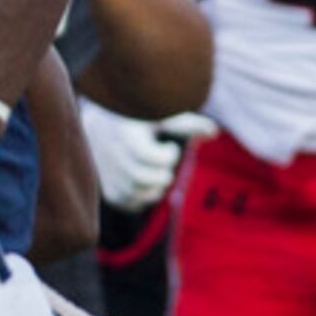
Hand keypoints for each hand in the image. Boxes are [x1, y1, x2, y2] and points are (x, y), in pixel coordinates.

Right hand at [81, 105, 211, 214]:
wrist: (102, 120)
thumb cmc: (140, 114)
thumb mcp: (161, 112)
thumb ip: (186, 123)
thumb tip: (213, 132)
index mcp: (124, 132)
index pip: (145, 156)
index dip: (166, 156)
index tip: (171, 148)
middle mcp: (111, 153)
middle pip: (140, 177)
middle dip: (161, 175)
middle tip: (166, 164)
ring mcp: (106, 171)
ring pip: (134, 193)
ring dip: (154, 189)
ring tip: (158, 173)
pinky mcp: (105, 186)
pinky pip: (126, 202)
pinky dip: (141, 198)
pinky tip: (147, 184)